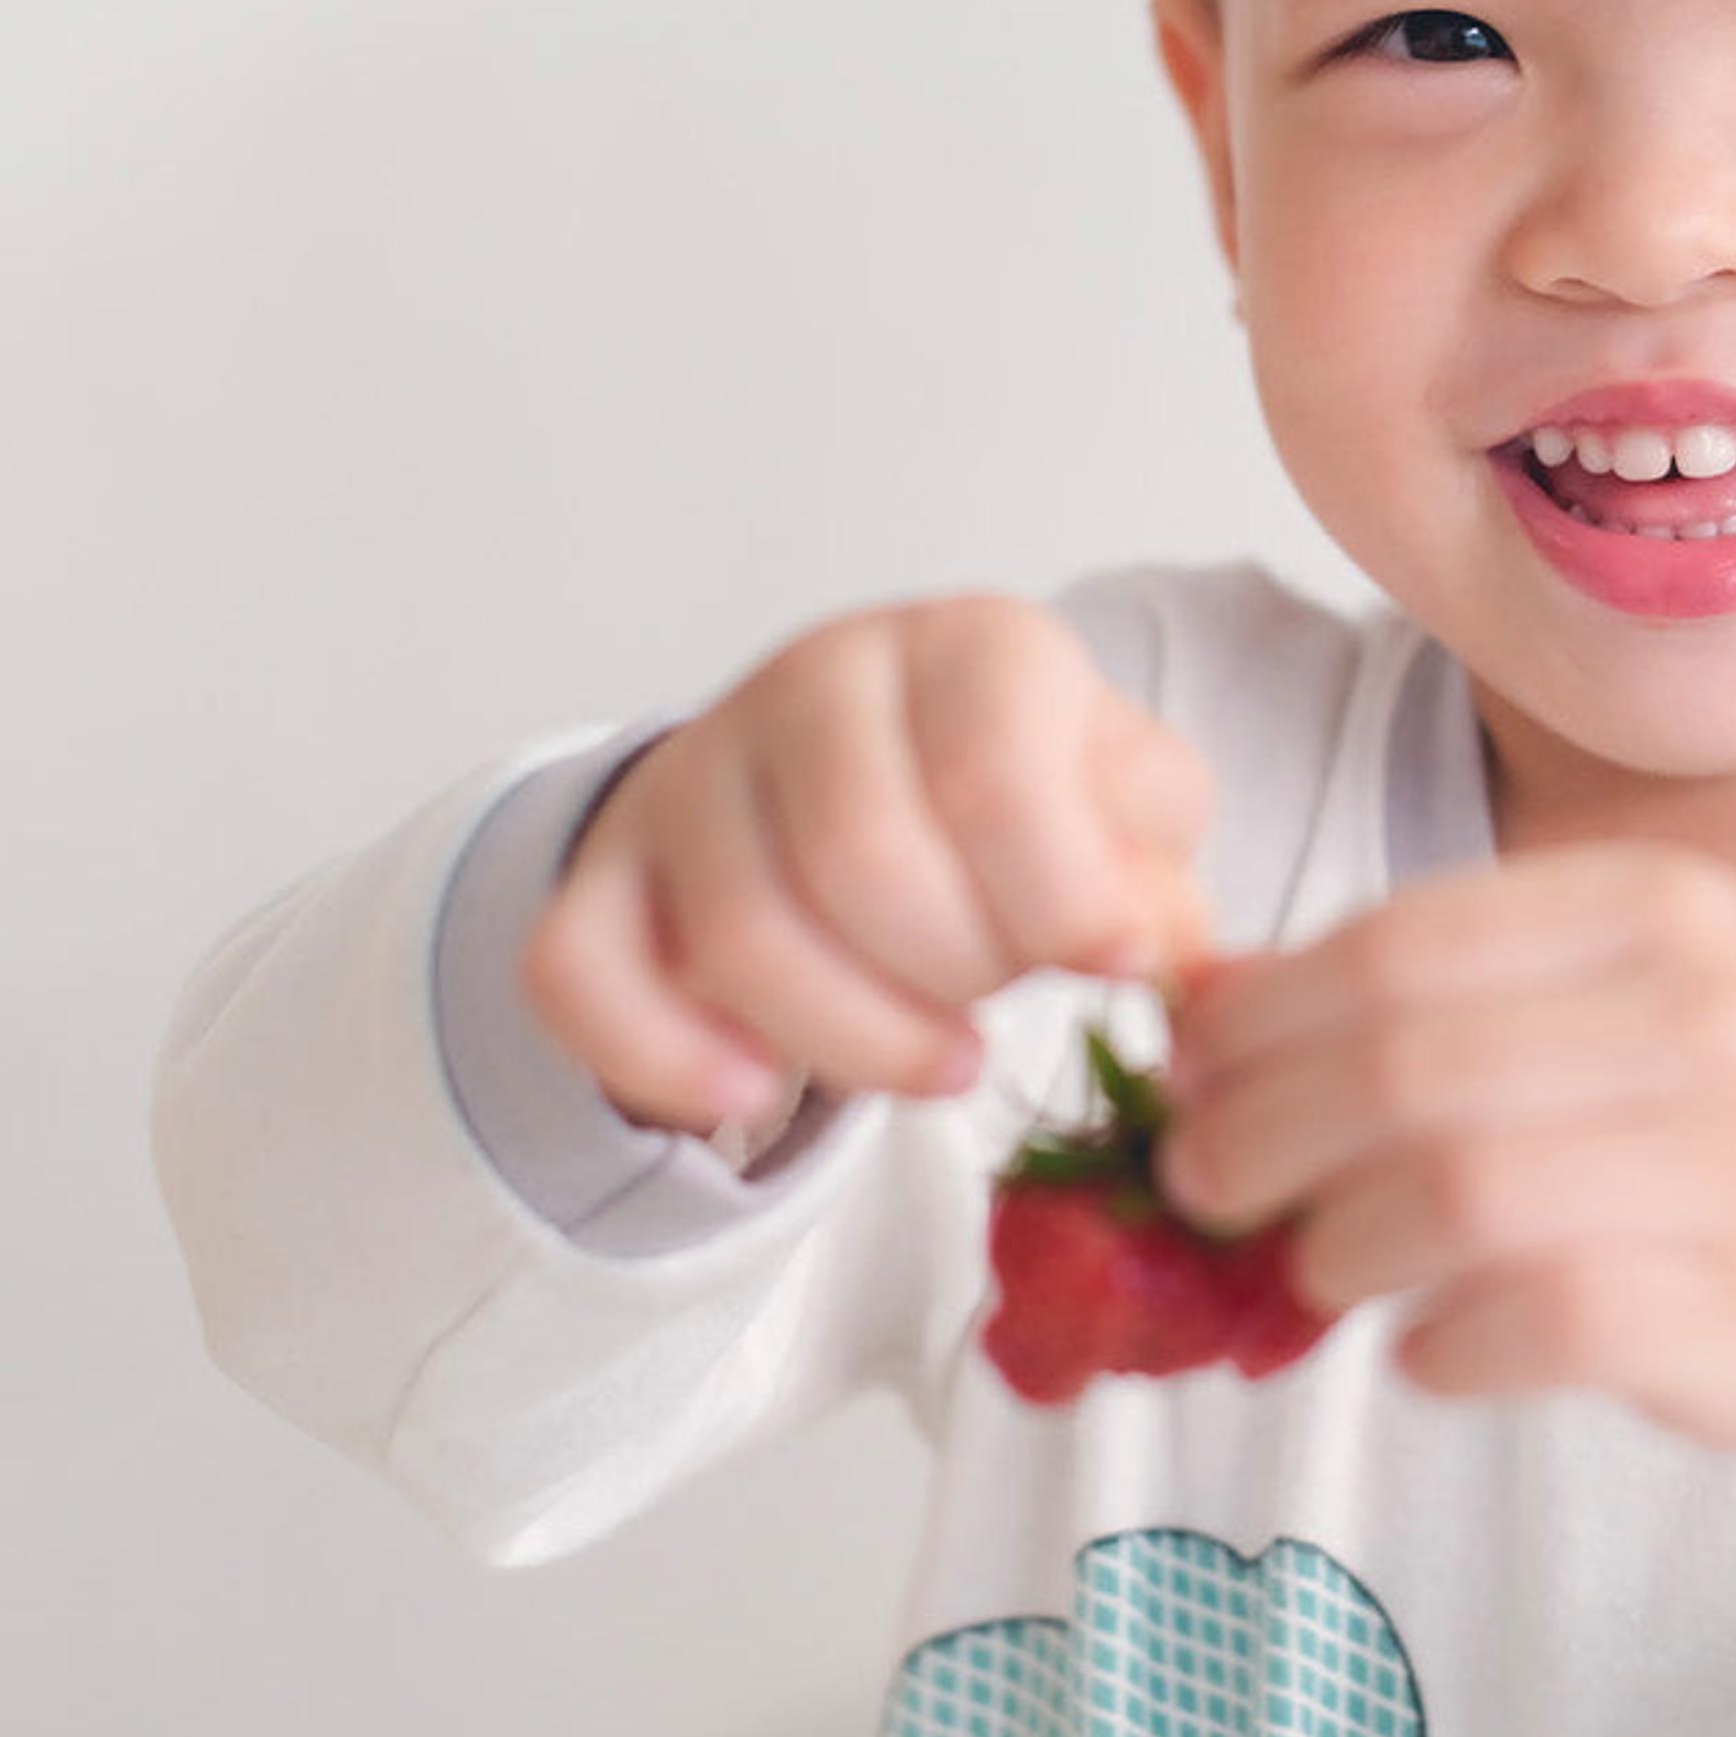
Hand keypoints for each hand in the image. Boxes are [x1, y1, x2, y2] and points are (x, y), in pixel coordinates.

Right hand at [520, 595, 1214, 1134]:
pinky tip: (752, 1091)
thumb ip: (1154, 860)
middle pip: (860, 862)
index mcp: (966, 645)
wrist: (872, 770)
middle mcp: (816, 681)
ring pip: (739, 933)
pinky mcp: (606, 869)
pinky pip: (581, 970)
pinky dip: (665, 1054)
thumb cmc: (1017, 794)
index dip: (1061, 902)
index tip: (1109, 962)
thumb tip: (1148, 944)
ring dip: (853, 1042)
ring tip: (938, 1058)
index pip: (990, 773)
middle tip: (998, 1001)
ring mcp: (695, 772)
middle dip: (956, 978)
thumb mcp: (1128, 801)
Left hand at [1151, 840, 1735, 1459]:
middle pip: (1401, 1066)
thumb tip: (1204, 1006)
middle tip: (1205, 1186)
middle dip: (1260, 1134)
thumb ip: (1440, 985)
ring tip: (1321, 1269)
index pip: (1394, 942)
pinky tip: (1426, 1353)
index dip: (1256, 1018)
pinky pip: (1538, 1324)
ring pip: (1454, 1192)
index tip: (1188, 1075)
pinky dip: (1440, 1349)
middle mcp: (1706, 1015)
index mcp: (1656, 908)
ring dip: (1337, 1246)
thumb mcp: (1625, 990)